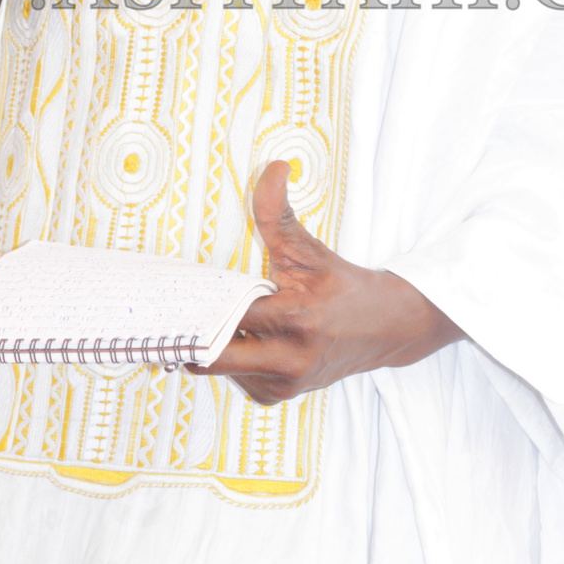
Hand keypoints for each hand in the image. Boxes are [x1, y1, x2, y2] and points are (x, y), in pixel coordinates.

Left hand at [196, 160, 460, 404]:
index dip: (200, 306)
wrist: (386, 327)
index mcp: (296, 318)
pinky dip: (234, 360)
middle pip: (216, 358)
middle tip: (176, 317)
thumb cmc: (342, 285)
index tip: (178, 297)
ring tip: (210, 319)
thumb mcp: (309, 248)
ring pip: (223, 370)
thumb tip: (272, 167)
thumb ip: (279, 211)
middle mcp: (290, 358)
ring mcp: (287, 383)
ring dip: (214, 346)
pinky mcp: (284, 395)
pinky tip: (241, 337)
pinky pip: (240, 379)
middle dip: (193, 337)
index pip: (228, 317)